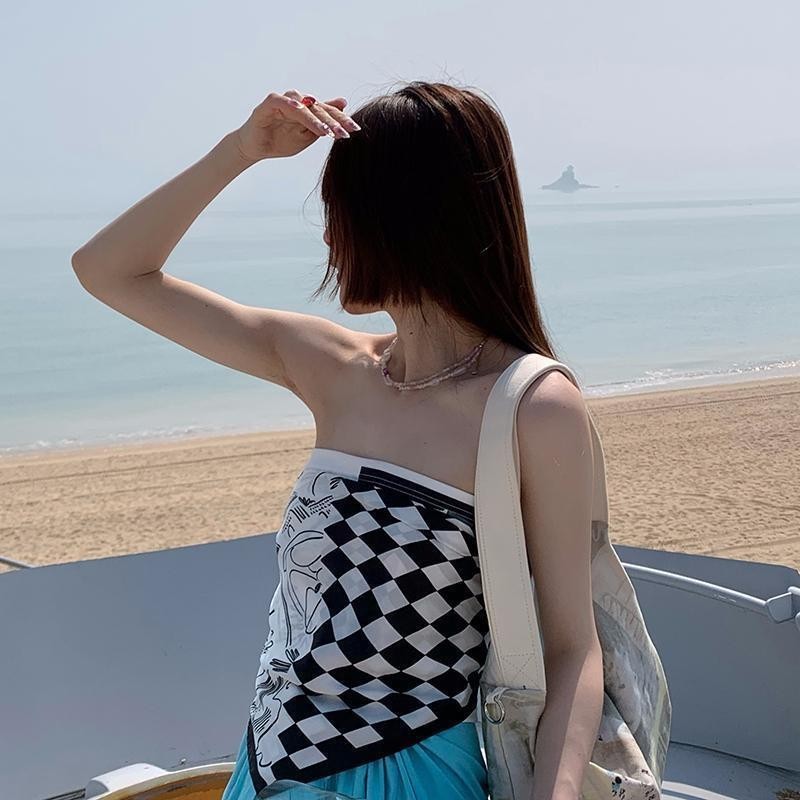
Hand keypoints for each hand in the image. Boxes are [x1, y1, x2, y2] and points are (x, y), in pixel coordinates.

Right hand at [234, 89, 360, 161]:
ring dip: (315, 118)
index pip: (327, 112)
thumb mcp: (307, 136)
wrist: (256, 149)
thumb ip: (323, 123)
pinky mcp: (268, 104)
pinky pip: (281, 102)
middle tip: (346, 132)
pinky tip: (300, 111)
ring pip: (303, 106)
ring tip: (326, 132)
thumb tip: (343, 105)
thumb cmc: (281, 141)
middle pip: (318, 108)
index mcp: (308, 109)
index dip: (341, 120)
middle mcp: (297, 102)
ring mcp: (283, 101)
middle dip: (333, 121)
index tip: (356, 129)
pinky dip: (291, 106)